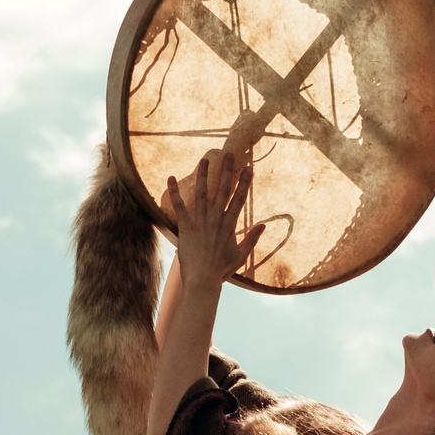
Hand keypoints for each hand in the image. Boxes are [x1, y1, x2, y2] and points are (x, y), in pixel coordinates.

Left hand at [161, 149, 260, 289]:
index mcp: (230, 225)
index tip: (249, 168)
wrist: (203, 280)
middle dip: (227, 171)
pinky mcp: (186, 227)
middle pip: (223, 190)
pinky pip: (179, 206)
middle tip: (230, 154)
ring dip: (203, 174)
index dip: (245, 182)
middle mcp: (216, 219)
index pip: (239, 198)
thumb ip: (251, 238)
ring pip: (202, 193)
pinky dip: (175, 192)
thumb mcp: (240, 254)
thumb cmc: (221, 269)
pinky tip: (171, 178)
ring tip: (205, 158)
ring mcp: (201, 222)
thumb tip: (263, 225)